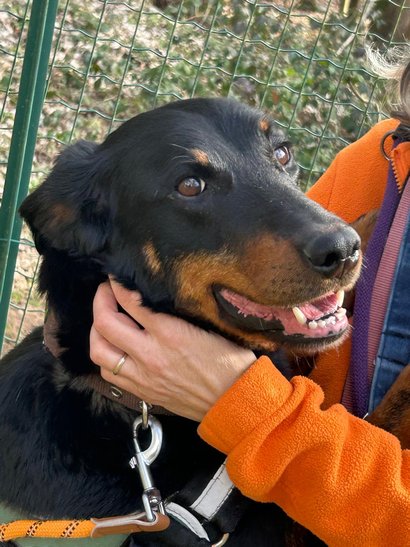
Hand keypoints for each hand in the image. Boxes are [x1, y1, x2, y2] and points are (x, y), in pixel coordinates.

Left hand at [90, 280, 255, 420]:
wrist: (237, 402)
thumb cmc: (231, 361)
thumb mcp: (211, 325)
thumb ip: (180, 310)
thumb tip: (158, 294)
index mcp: (170, 333)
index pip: (130, 301)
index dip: (118, 283)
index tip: (116, 276)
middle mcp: (151, 354)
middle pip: (105, 324)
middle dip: (100, 301)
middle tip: (105, 292)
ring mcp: (144, 376)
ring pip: (99, 352)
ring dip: (96, 332)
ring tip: (104, 321)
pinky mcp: (144, 392)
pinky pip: (110, 374)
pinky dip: (105, 357)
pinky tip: (114, 349)